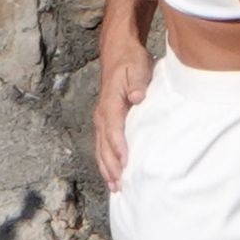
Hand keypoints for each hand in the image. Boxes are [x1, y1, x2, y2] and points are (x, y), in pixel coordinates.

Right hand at [93, 45, 153, 191]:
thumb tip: (138, 98)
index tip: (126, 163)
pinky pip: (103, 145)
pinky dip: (106, 161)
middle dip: (111, 166)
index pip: (113, 129)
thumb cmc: (130, 61)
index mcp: (110, 103)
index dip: (119, 147)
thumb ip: (138, 83)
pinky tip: (112, 175)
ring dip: (107, 168)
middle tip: (119, 186)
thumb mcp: (137, 67)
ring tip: (115, 187)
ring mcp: (101, 119)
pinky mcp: (105, 122)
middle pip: (104, 145)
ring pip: (101, 148)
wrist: (118, 51)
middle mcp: (102, 114)